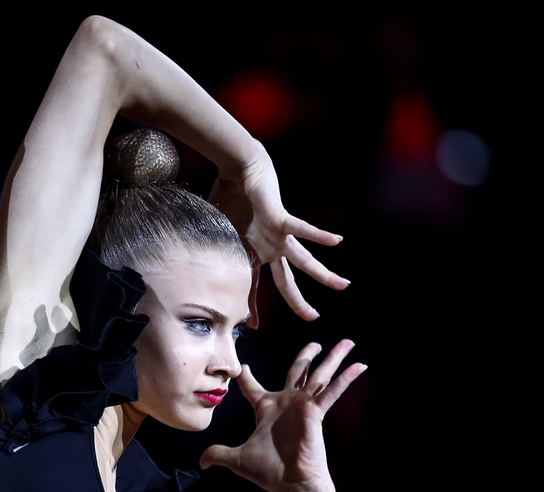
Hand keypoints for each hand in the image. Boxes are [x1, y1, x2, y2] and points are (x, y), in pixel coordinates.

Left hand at [199, 339, 366, 491]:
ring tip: (347, 342)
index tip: (242, 366)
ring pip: (319, 374)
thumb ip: (219, 455)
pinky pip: (332, 390)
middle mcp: (286, 402)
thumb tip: (201, 460)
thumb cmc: (268, 471)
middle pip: (298, 371)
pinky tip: (359, 365)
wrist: (289, 482)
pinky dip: (346, 378)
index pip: (253, 387)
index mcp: (267, 409)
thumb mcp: (237, 459)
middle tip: (314, 344)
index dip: (246, 377)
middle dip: (306, 356)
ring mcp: (303, 404)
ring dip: (333, 358)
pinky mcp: (315, 410)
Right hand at [208, 149, 349, 325]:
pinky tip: (337, 241)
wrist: (237, 169)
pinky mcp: (280, 219)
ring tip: (343, 285)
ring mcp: (278, 235)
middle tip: (313, 318)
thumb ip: (218, 253)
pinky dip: (318, 235)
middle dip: (299, 302)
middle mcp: (271, 247)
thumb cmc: (227, 196)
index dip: (253, 306)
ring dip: (323, 274)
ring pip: (305, 260)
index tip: (254, 326)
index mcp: (256, 252)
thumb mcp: (219, 234)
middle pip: (287, 281)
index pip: (256, 286)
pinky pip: (302, 229)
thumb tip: (201, 271)